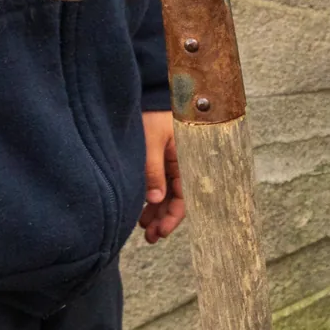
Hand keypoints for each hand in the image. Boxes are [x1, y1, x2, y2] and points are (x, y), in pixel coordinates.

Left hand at [140, 109, 185, 242]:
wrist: (141, 92)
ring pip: (166, 195)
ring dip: (157, 213)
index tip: (162, 232)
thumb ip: (153, 171)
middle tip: (150, 237)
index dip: (174, 216)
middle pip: (176, 199)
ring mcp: (170, 163)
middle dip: (164, 220)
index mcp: (188, 158)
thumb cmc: (149, 113)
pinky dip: (151, 200)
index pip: (185, 195)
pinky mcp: (159, 161)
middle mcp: (182, 163)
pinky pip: (159, 186)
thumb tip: (156, 200)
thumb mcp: (150, 142)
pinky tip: (143, 213)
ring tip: (145, 229)